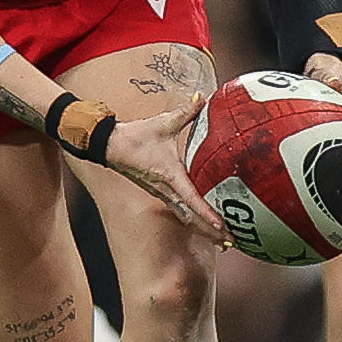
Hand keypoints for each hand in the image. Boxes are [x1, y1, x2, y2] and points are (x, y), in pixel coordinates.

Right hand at [100, 94, 228, 242]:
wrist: (109, 146)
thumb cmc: (135, 137)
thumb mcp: (162, 123)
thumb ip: (185, 112)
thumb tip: (202, 98)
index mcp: (169, 176)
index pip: (192, 199)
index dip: (207, 213)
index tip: (222, 225)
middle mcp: (166, 190)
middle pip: (191, 218)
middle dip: (211, 231)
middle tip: (232, 242)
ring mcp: (162, 194)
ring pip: (186, 218)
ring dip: (204, 230)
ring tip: (223, 241)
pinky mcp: (160, 193)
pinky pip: (180, 212)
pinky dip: (194, 220)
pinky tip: (206, 225)